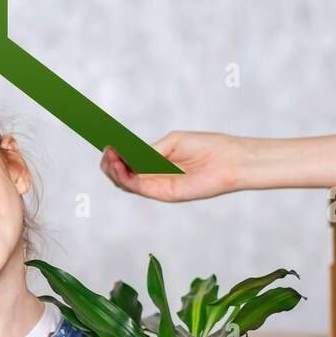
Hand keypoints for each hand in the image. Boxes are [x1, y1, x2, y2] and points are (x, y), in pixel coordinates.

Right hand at [100, 133, 243, 201]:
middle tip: (106, 151)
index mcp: (157, 161)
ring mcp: (159, 186)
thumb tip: (128, 156)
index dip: (115, 155)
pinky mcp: (165, 194)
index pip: (128, 162)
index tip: (109, 144)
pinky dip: (126, 177)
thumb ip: (150, 151)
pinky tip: (121, 165)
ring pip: (127, 183)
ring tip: (111, 156)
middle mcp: (155, 176)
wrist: (229, 161)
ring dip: (114, 171)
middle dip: (110, 164)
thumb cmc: (207, 147)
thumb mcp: (173, 142)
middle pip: (123, 175)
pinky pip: (139, 187)